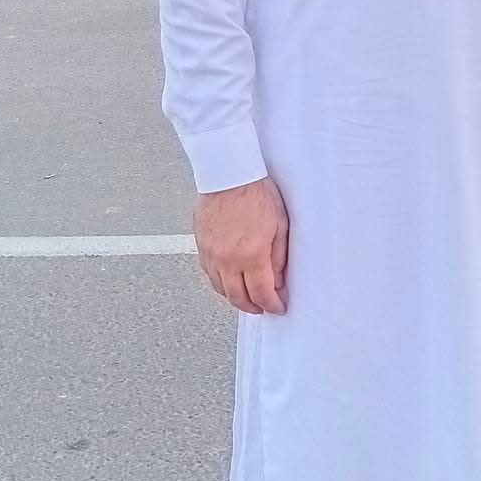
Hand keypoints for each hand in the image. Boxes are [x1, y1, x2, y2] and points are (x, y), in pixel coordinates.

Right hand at [193, 177, 289, 313]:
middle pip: (238, 298)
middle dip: (253, 307)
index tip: (278, 306)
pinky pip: (209, 273)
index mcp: (251, 255)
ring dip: (235, 297)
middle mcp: (228, 260)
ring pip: (220, 289)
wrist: (228, 173)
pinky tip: (229, 279)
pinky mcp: (201, 245)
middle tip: (263, 307)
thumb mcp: (280, 224)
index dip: (272, 305)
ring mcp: (211, 254)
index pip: (261, 294)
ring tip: (247, 296)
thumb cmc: (256, 192)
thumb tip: (277, 281)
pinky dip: (220, 282)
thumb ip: (278, 257)